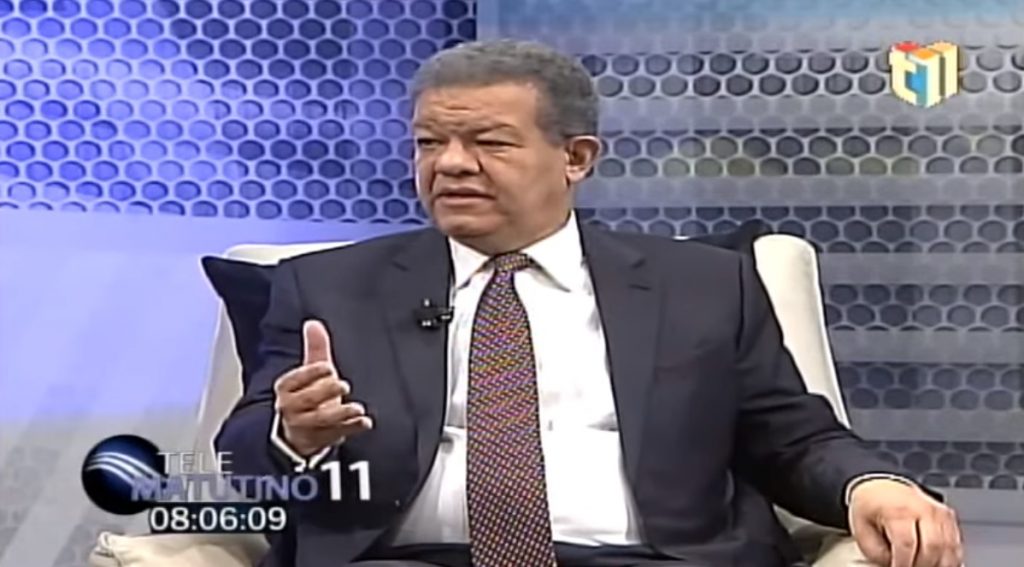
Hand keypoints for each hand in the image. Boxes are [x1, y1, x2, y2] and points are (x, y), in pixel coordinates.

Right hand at [274, 320, 373, 456]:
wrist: (299, 432)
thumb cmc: (307, 395)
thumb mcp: (310, 372)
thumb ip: (314, 348)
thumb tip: (313, 323)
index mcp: (286, 388)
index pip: (294, 380)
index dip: (311, 373)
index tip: (328, 367)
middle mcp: (291, 408)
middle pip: (308, 400)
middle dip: (326, 391)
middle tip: (343, 384)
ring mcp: (305, 426)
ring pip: (321, 420)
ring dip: (341, 414)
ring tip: (357, 408)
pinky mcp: (321, 439)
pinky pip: (336, 434)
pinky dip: (352, 428)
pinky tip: (364, 422)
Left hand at [849, 478, 962, 566]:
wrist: (881, 490)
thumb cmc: (872, 510)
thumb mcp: (863, 531)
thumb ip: (879, 554)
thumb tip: (891, 566)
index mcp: (897, 510)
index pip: (907, 543)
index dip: (903, 563)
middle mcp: (922, 508)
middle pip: (933, 546)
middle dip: (922, 565)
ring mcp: (938, 513)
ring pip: (949, 547)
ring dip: (938, 564)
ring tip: (921, 566)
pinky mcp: (949, 519)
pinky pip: (955, 545)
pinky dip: (949, 560)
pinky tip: (935, 564)